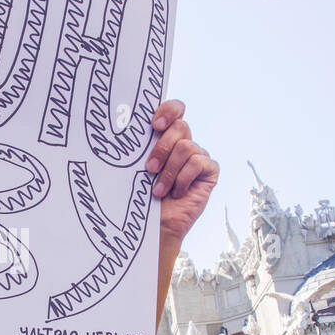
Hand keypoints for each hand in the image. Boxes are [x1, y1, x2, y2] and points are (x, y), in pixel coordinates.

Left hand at [144, 100, 217, 246]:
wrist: (155, 225)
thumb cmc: (142, 196)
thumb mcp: (136, 167)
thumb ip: (140, 146)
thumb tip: (125, 125)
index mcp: (166, 136)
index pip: (175, 109)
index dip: (169, 109)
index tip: (154, 124)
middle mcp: (184, 143)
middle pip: (180, 127)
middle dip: (162, 148)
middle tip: (149, 169)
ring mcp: (198, 156)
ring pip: (187, 147)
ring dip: (169, 171)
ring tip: (159, 190)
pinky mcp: (209, 171)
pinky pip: (199, 163)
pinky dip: (183, 178)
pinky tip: (177, 193)